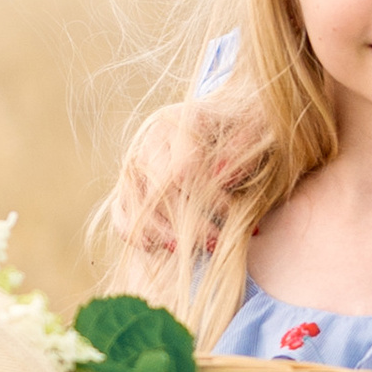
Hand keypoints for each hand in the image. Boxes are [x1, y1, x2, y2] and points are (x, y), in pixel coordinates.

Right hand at [106, 92, 264, 267]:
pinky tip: (167, 246)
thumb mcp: (251, 128)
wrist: (217, 122)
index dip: (209, 199)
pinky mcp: (126, 185)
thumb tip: (220, 175)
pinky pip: (121, 216)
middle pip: (159, 194)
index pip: (184, 169)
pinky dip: (139, 236)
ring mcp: (133, 164)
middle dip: (191, 225)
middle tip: (217, 242)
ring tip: (198, 248)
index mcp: (177, 122)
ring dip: (167, 237)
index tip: (232, 213)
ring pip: (138, 208)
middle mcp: (148, 142)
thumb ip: (240, 148)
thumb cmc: (239, 128)